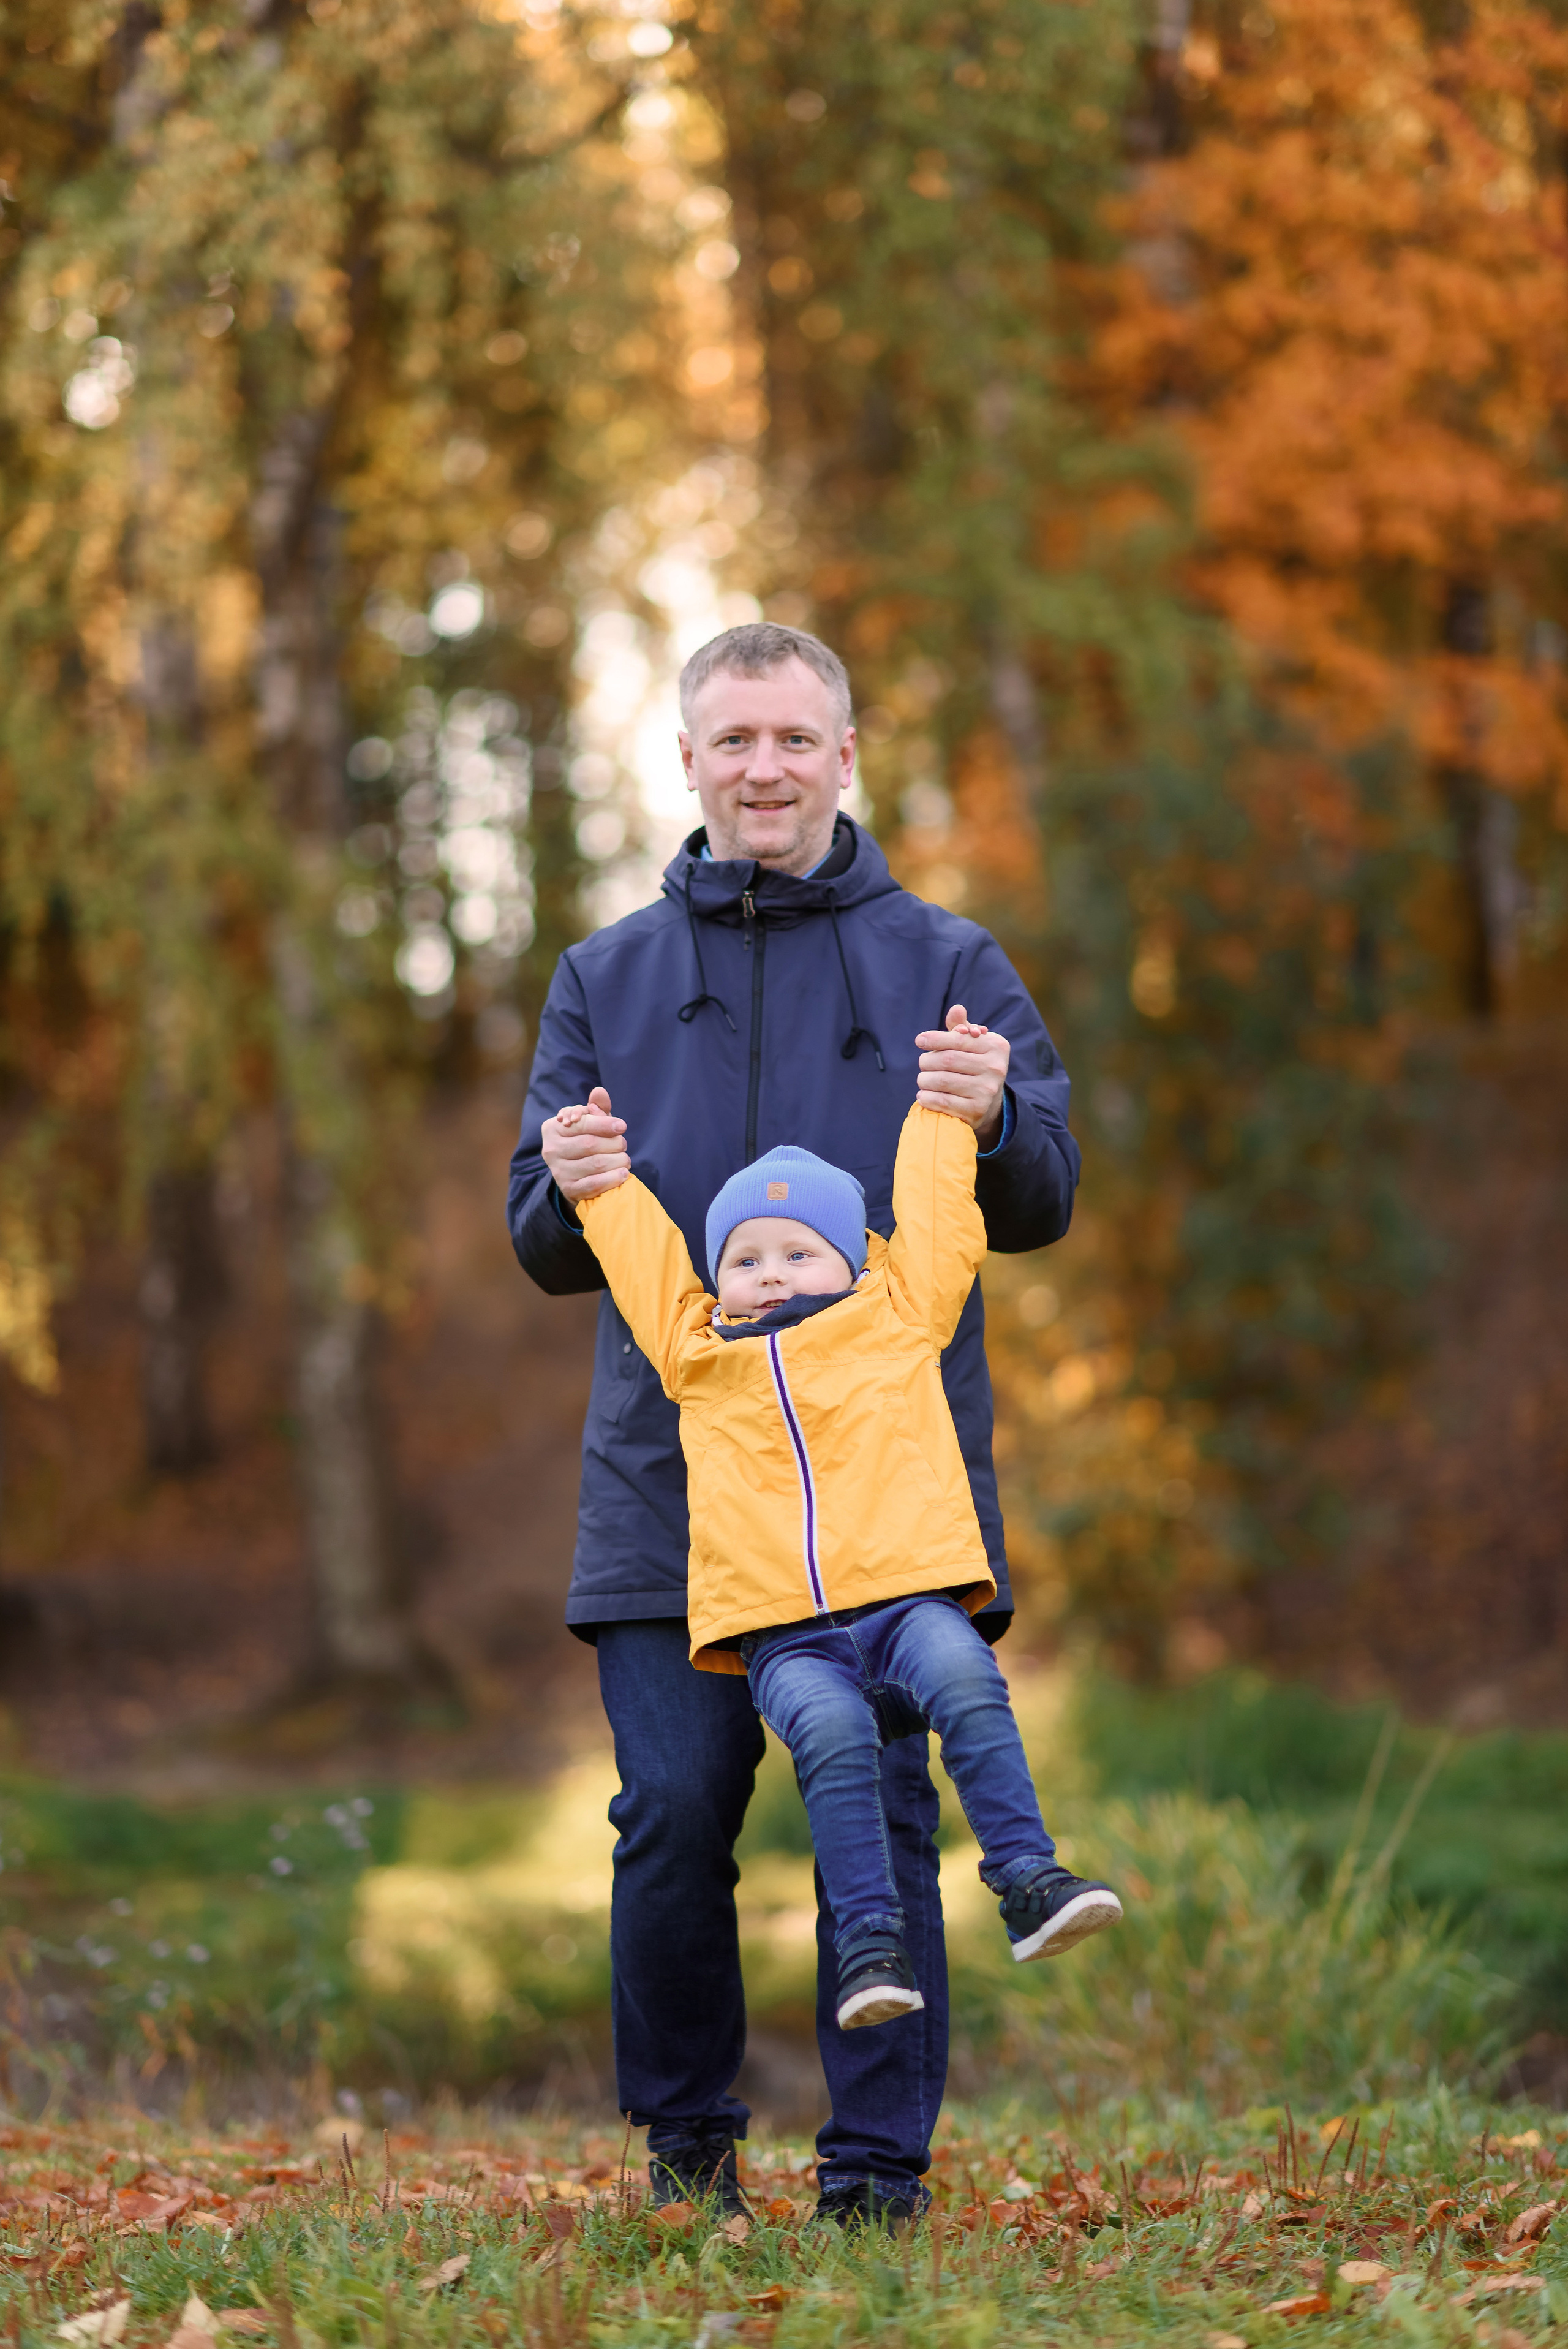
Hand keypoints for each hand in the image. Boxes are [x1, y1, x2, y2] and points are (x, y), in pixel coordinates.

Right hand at [542, 1085, 629, 1206]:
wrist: (578, 1177)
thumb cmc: (586, 1142)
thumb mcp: (591, 1124)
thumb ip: (597, 1108)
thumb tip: (599, 1092)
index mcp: (552, 1128)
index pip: (581, 1123)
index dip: (603, 1123)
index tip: (622, 1126)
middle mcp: (550, 1150)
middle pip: (590, 1144)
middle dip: (613, 1143)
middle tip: (623, 1145)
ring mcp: (558, 1172)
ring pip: (595, 1163)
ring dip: (618, 1160)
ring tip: (625, 1159)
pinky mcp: (569, 1189)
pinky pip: (595, 1184)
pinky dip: (613, 1178)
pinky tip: (624, 1174)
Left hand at [915, 1004, 1009, 1144]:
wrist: (988, 1103)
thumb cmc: (974, 1065)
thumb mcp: (972, 1044)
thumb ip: (961, 1027)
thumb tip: (956, 1009)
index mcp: (996, 1046)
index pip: (959, 1039)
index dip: (936, 1038)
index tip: (920, 1040)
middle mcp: (995, 1068)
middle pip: (947, 1059)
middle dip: (928, 1060)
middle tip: (923, 1063)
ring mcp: (987, 1091)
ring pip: (941, 1080)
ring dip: (924, 1080)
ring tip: (923, 1079)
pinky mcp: (976, 1111)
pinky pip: (941, 1101)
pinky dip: (927, 1097)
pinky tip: (924, 1095)